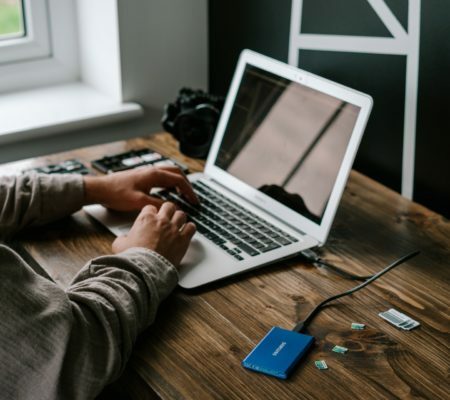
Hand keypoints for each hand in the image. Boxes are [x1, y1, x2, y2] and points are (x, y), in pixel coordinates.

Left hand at [83, 166, 198, 210]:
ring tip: (183, 194)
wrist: (99, 189)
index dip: (189, 191)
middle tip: (192, 197)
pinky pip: (161, 177)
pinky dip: (170, 183)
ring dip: (179, 182)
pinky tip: (168, 192)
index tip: (195, 201)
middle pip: (176, 173)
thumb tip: (172, 207)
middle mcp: (151, 171)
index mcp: (153, 175)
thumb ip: (157, 205)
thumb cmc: (116, 194)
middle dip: (187, 184)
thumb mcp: (138, 203)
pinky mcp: (142, 177)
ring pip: (169, 174)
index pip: (179, 180)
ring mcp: (146, 173)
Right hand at [112, 202, 195, 266]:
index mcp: (146, 219)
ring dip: (180, 218)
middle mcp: (161, 221)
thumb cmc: (133, 257)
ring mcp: (173, 229)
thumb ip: (123, 238)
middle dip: (168, 210)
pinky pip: (191, 227)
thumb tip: (123, 239)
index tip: (152, 217)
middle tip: (167, 216)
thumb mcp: (119, 245)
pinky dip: (190, 228)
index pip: (150, 207)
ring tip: (178, 223)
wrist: (145, 268)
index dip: (151, 212)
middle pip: (169, 206)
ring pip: (181, 215)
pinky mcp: (183, 239)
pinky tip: (187, 232)